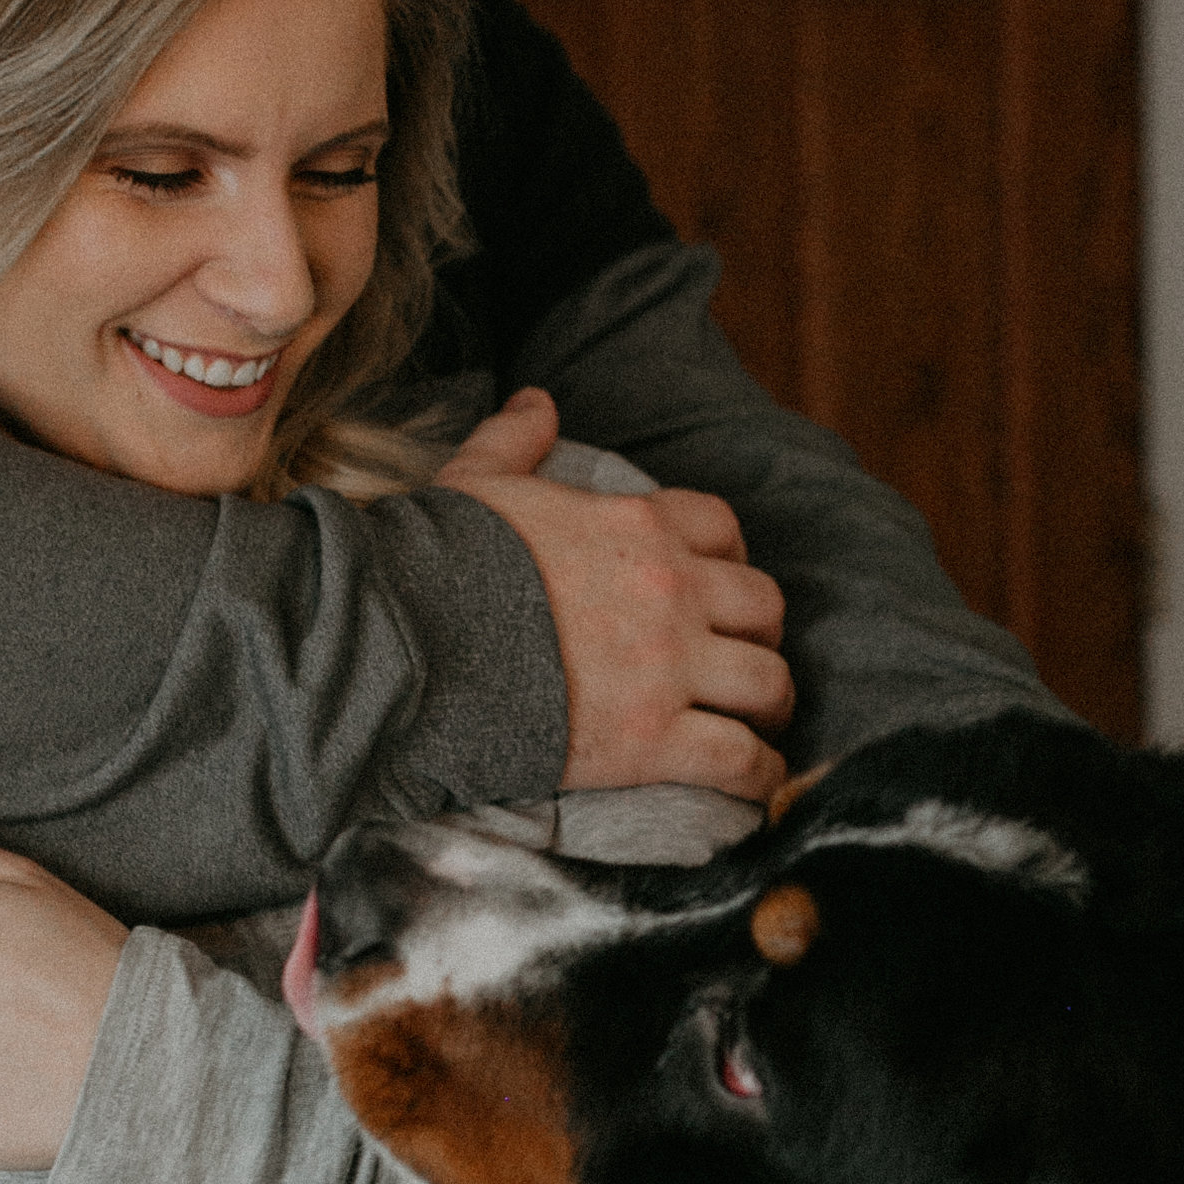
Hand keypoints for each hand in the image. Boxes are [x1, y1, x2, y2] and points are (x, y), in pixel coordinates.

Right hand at [437, 389, 793, 800]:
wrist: (411, 644)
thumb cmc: (438, 563)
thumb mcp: (475, 482)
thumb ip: (514, 440)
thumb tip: (536, 400)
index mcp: (637, 526)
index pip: (721, 528)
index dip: (729, 559)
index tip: (718, 586)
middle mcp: (669, 591)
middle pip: (763, 606)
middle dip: (760, 633)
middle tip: (742, 658)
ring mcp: (668, 668)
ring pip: (768, 681)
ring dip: (771, 703)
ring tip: (761, 723)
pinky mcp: (654, 740)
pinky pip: (741, 759)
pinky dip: (761, 774)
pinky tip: (757, 783)